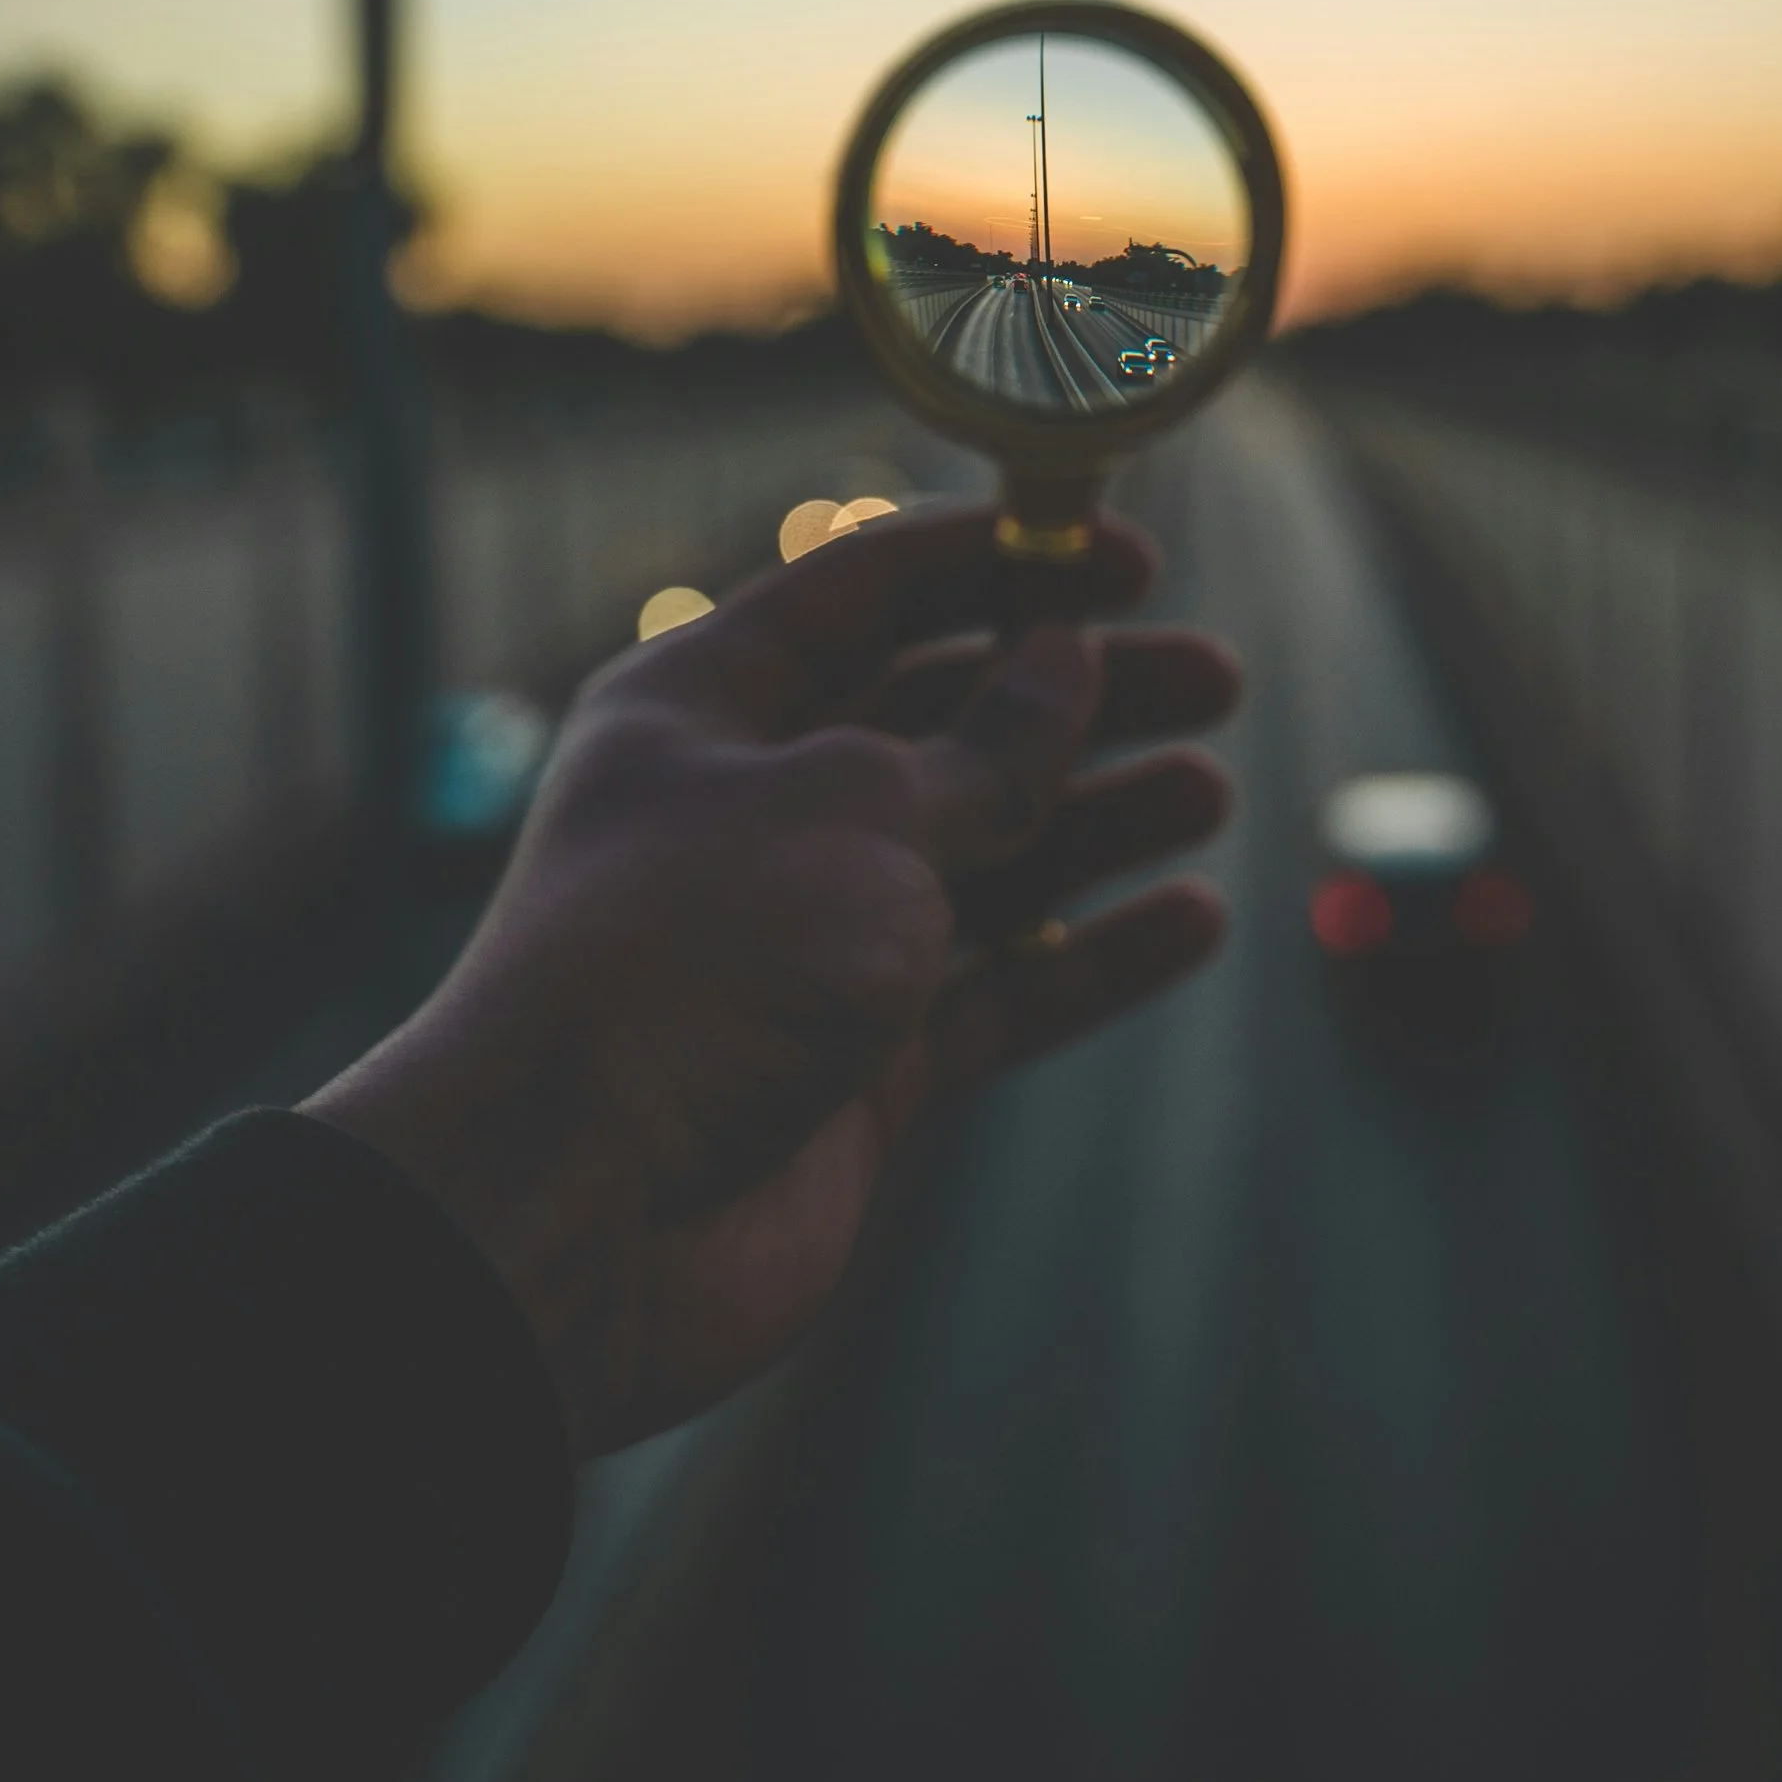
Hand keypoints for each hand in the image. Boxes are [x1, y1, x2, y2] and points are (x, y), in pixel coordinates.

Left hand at [303, 504, 1236, 1454]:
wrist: (570, 1223)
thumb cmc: (688, 966)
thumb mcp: (856, 814)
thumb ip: (986, 748)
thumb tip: (1066, 663)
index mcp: (708, 704)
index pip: (872, 591)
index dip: (1004, 563)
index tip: (1130, 558)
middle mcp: (758, 810)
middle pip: (947, 720)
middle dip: (1077, 696)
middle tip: (1212, 679)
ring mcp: (811, 942)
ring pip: (984, 857)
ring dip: (1097, 819)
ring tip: (1210, 790)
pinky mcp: (859, 1066)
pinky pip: (998, 990)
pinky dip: (1091, 956)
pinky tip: (1190, 923)